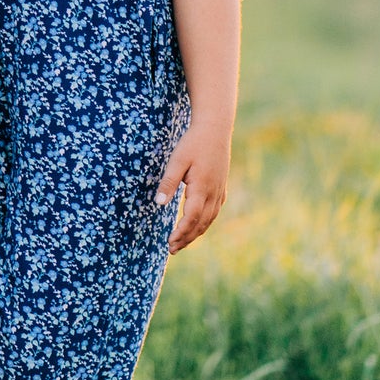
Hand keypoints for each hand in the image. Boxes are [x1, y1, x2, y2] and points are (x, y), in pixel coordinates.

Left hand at [156, 125, 230, 252]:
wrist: (215, 129)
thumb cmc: (193, 143)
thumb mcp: (177, 160)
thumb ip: (168, 182)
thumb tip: (159, 203)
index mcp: (202, 188)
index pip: (192, 218)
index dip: (181, 232)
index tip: (170, 243)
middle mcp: (213, 193)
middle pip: (201, 223)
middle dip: (187, 238)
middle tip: (172, 249)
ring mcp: (219, 191)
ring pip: (209, 219)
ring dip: (196, 233)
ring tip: (182, 242)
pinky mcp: (221, 187)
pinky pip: (214, 211)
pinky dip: (205, 223)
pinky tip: (198, 226)